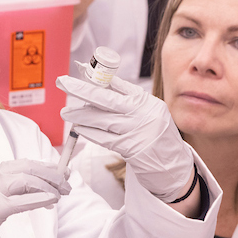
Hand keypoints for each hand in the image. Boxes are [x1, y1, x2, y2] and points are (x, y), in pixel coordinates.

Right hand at [0, 159, 70, 228]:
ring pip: (28, 180)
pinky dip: (41, 199)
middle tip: (67, 182)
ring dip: (49, 186)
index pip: (23, 164)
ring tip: (62, 193)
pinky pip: (23, 201)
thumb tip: (41, 189)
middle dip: (51, 174)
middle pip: (28, 168)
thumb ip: (11, 190)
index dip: (45, 166)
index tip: (61, 170)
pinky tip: (52, 200)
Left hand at [56, 65, 195, 201]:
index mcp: (146, 101)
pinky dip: (89, 132)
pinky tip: (79, 128)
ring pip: (101, 119)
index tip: (81, 70)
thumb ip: (128, 102)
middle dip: (81, 89)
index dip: (97, 76)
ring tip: (66, 112)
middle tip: (63, 82)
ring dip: (80, 115)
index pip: (118, 83)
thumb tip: (99, 89)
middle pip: (105, 97)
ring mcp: (136, 130)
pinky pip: (104, 138)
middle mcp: (142, 113)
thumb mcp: (150, 113)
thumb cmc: (158, 138)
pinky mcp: (130, 148)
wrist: (175, 167)